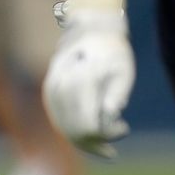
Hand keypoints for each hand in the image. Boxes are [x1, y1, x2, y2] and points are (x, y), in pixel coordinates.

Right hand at [41, 0, 132, 156]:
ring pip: (66, 131)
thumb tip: (111, 116)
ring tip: (110, 138)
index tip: (125, 127)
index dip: (107, 134)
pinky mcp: (50, 97)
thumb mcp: (124, 71)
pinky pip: (61, 122)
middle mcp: (62, 88)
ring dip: (89, 140)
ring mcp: (52, 93)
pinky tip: (96, 137)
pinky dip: (77, 133)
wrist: (88, 34)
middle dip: (100, 140)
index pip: (89, 125)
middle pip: (76, 132)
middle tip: (121, 130)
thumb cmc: (113, 54)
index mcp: (82, 81)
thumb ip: (118, 94)